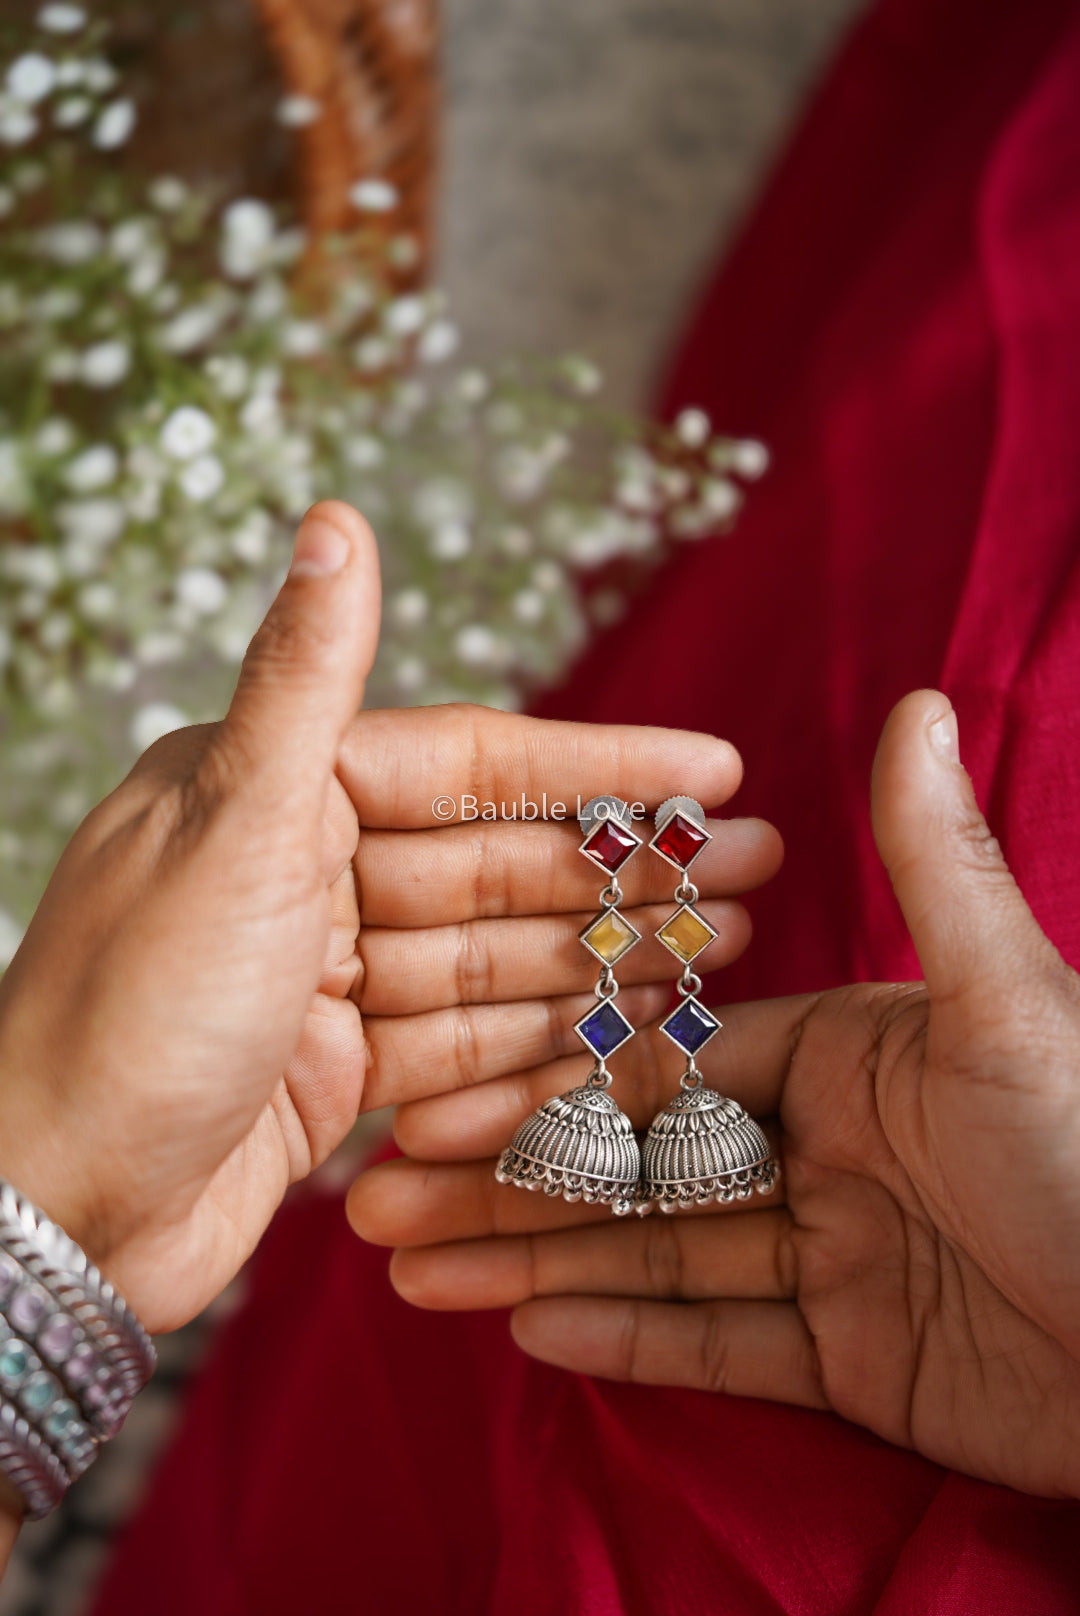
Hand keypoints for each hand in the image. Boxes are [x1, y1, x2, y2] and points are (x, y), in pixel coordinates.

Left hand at [0, 501, 779, 1332]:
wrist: (43, 1216)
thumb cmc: (123, 1013)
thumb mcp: (232, 828)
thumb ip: (305, 680)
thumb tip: (332, 518)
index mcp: (278, 792)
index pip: (475, 766)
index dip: (602, 768)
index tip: (717, 768)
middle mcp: (305, 873)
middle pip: (501, 866)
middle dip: (629, 870)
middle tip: (761, 869)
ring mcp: (326, 978)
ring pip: (497, 959)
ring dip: (607, 956)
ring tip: (727, 951)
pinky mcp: (334, 1072)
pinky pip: (463, 1046)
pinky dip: (542, 1045)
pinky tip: (630, 1037)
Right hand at [351, 691, 1079, 1499]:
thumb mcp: (1008, 1003)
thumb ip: (935, 868)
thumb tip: (917, 703)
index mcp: (849, 1052)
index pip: (667, 1063)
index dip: (551, 1078)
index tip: (437, 1091)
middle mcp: (829, 1149)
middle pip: (639, 1166)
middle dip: (510, 1183)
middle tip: (379, 1201)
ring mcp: (837, 1259)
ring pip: (658, 1258)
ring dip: (535, 1264)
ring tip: (410, 1268)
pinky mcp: (855, 1362)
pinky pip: (721, 1346)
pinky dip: (626, 1339)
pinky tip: (521, 1326)